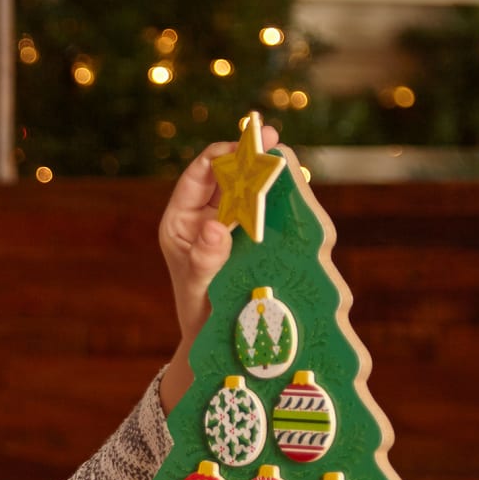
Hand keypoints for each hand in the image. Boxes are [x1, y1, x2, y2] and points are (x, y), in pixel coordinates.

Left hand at [157, 125, 279, 411]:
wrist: (215, 341)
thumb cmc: (199, 316)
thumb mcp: (198, 288)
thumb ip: (203, 259)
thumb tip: (214, 228)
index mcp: (180, 222)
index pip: (199, 175)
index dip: (222, 154)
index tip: (245, 145)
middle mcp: (202, 218)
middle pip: (226, 175)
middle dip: (249, 156)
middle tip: (271, 138)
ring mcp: (227, 225)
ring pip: (247, 189)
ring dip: (267, 173)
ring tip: (289, 158)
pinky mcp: (249, 237)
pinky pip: (263, 210)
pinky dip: (278, 198)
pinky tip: (298, 186)